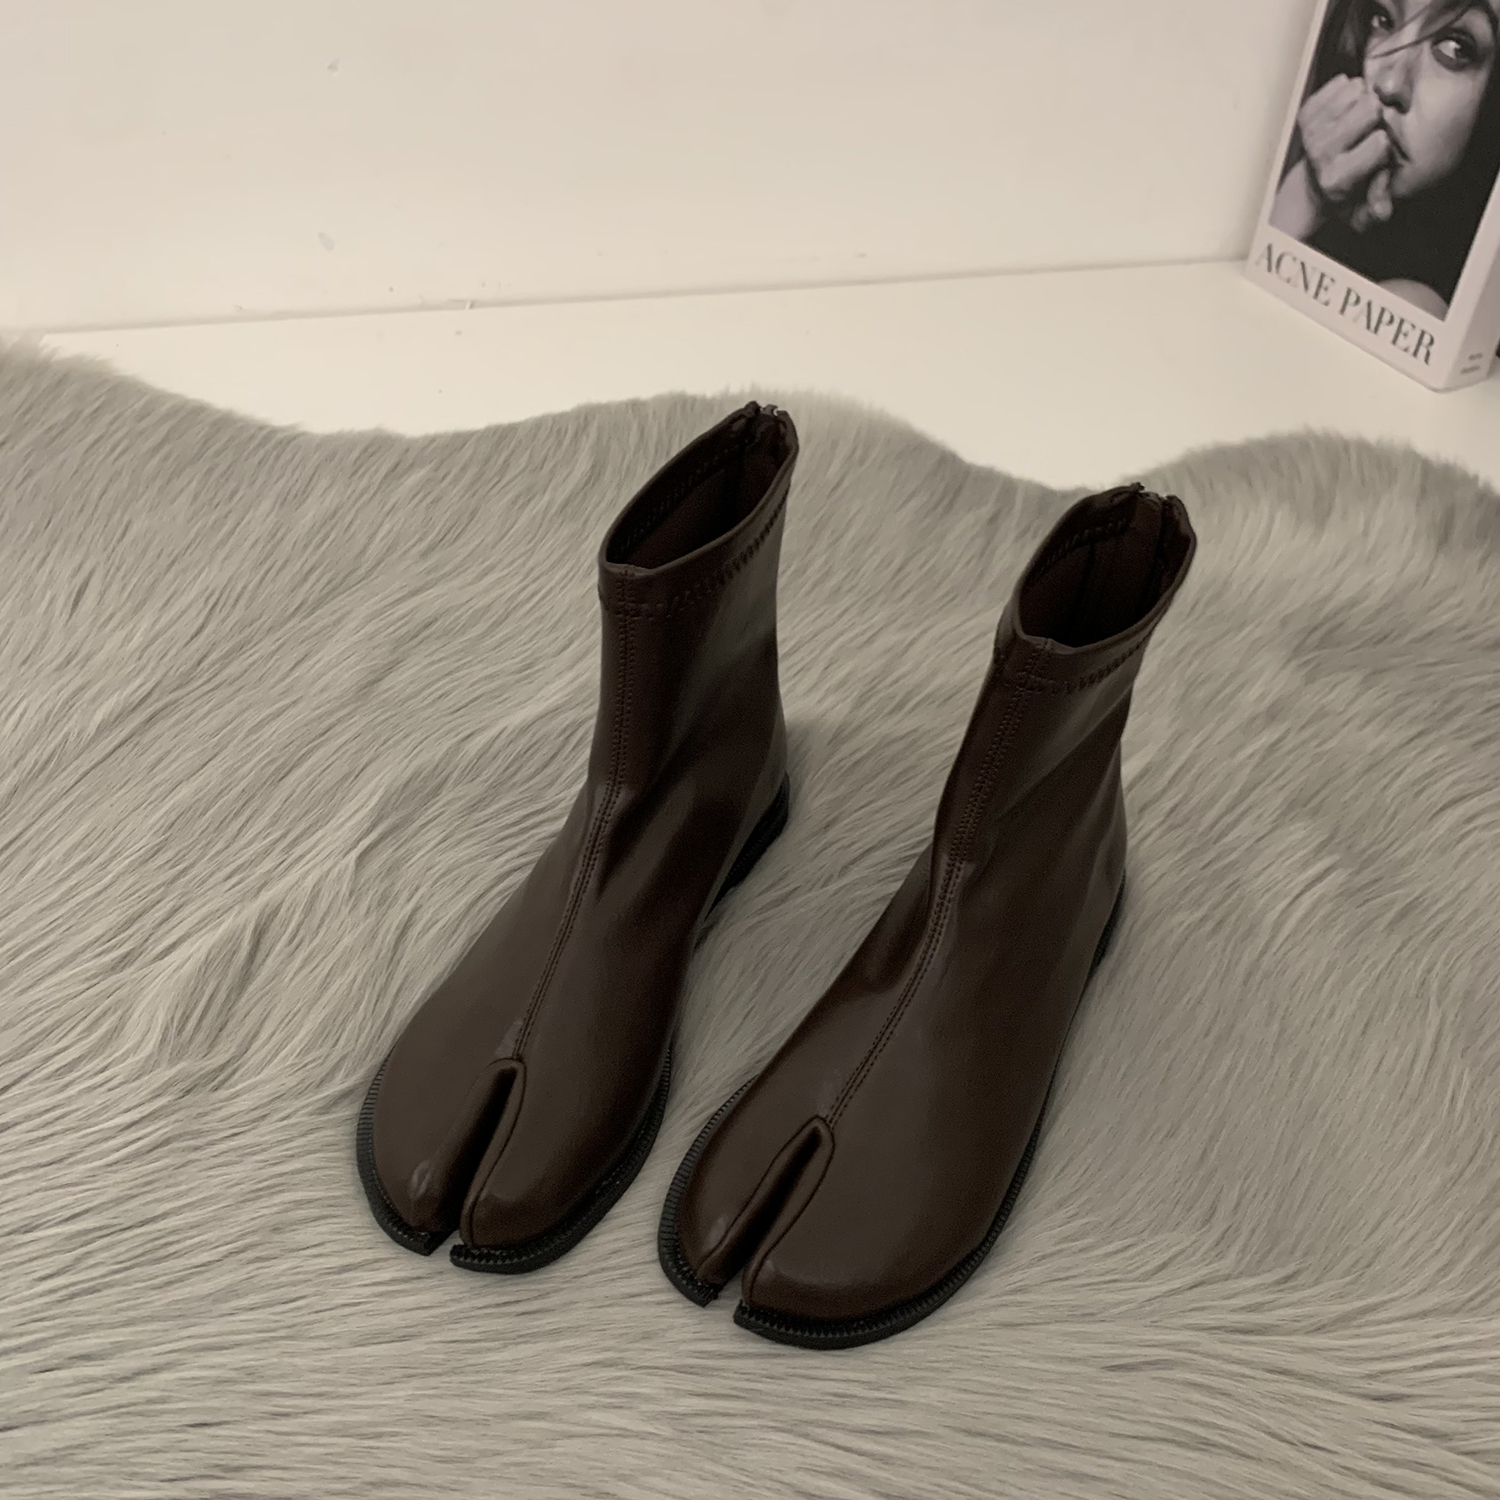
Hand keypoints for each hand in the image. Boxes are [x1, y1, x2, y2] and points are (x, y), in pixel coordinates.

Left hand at [1297, 74, 1394, 223]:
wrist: (1312, 184)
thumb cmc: (1348, 190)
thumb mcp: (1364, 209)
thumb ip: (1378, 207)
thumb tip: (1382, 209)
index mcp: (1338, 178)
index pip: (1380, 141)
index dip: (1386, 140)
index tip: (1380, 148)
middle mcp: (1321, 153)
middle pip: (1371, 107)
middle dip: (1378, 113)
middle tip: (1372, 126)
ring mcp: (1311, 131)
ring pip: (1357, 89)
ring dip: (1364, 98)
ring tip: (1360, 117)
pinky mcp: (1306, 112)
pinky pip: (1341, 82)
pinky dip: (1349, 90)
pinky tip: (1348, 108)